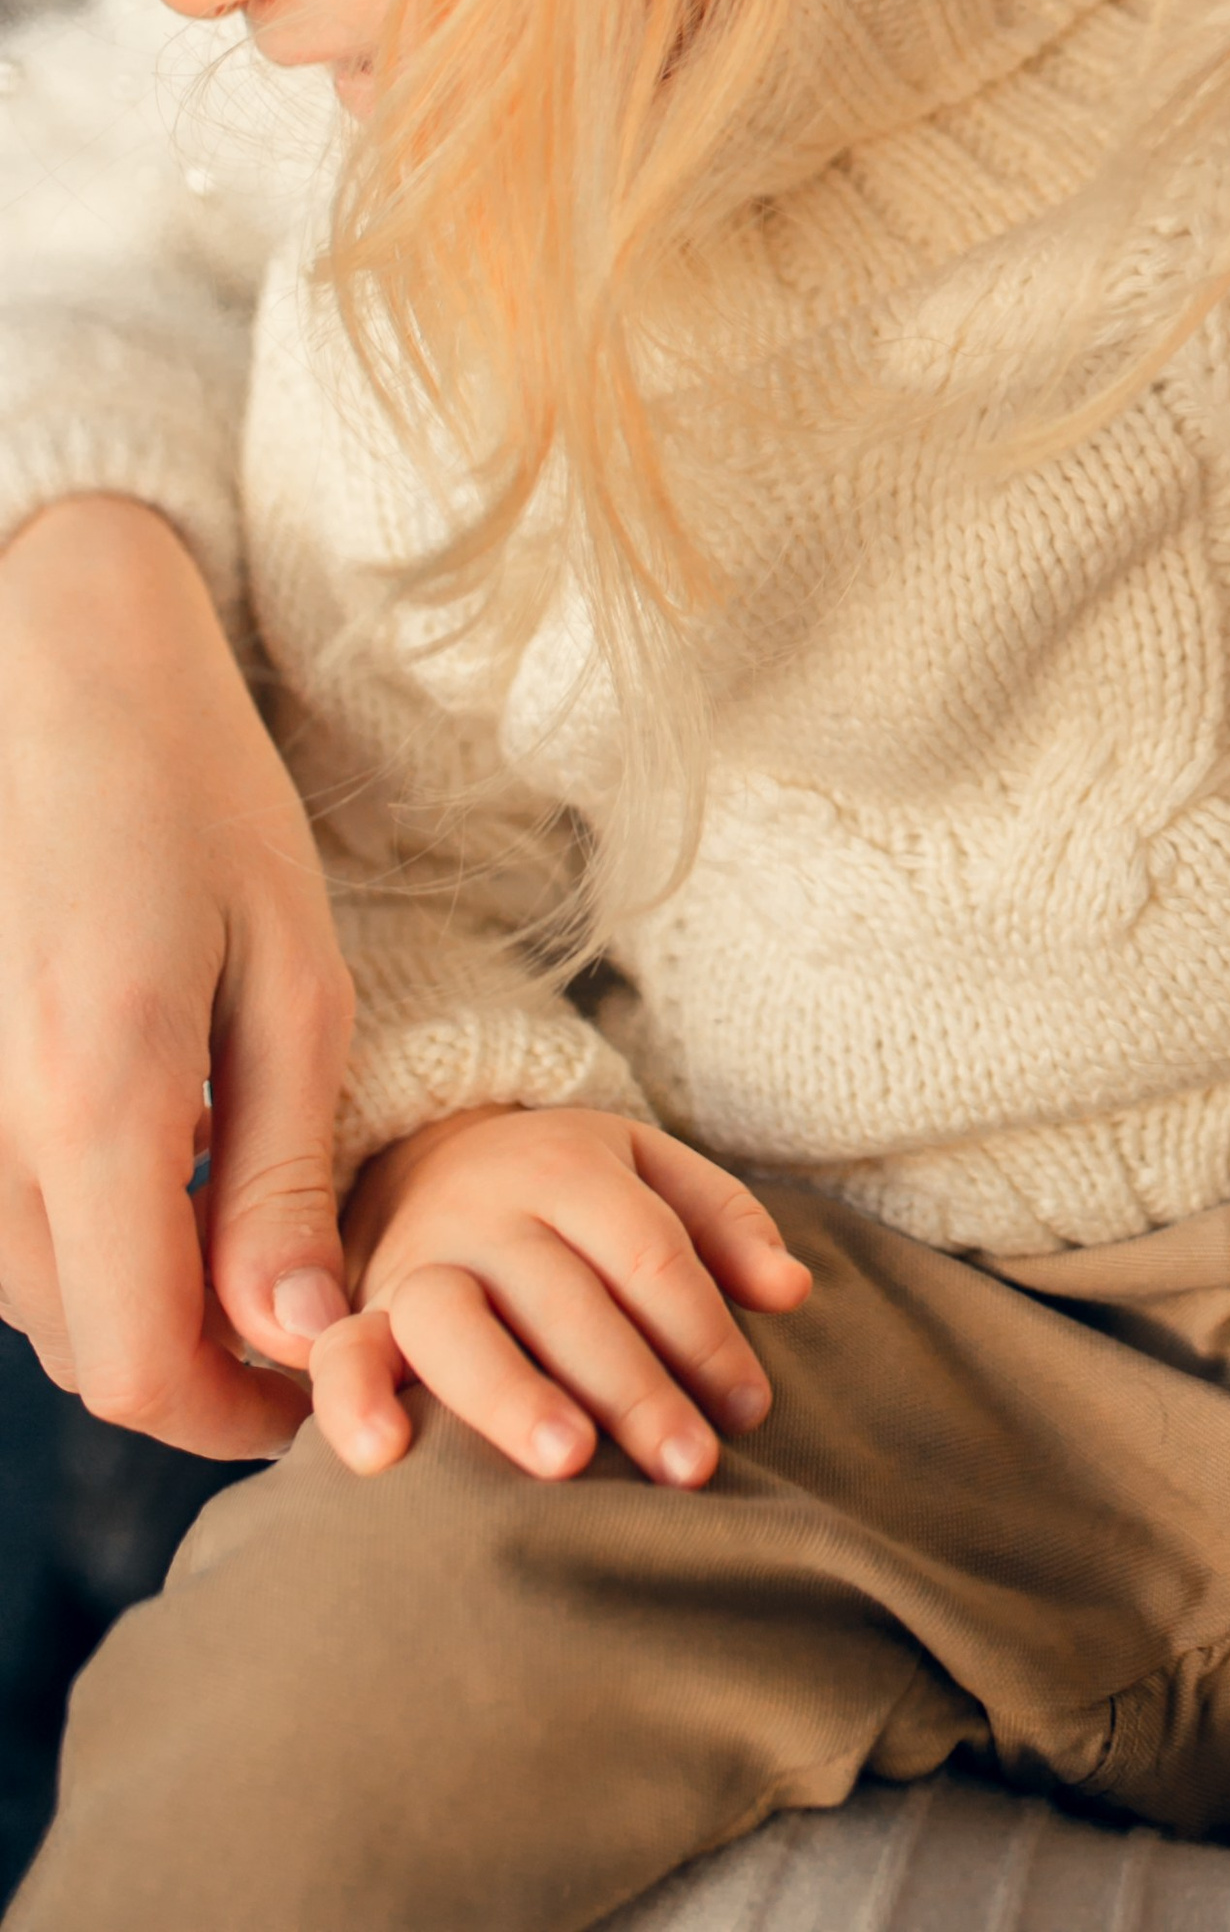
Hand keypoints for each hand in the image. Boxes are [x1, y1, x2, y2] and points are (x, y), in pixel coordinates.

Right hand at [0, 496, 353, 1451]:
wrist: (65, 686)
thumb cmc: (202, 808)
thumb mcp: (292, 980)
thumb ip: (283, 1170)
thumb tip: (296, 1336)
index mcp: (92, 1103)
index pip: (135, 1366)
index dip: (237, 1414)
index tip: (328, 1386)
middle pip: (86, 1350)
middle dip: (204, 1366)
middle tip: (319, 1308)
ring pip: (43, 1302)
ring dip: (149, 1305)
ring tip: (261, 1224)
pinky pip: (13, 1232)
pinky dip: (97, 1240)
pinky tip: (179, 1162)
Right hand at [316, 1106, 811, 1484]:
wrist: (430, 1159)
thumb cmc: (571, 1192)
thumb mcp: (651, 1173)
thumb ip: (726, 1224)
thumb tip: (793, 1290)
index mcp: (572, 1168)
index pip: (650, 1254)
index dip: (704, 1334)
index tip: (749, 1410)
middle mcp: (490, 1211)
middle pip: (569, 1297)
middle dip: (636, 1387)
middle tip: (692, 1467)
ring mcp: (419, 1262)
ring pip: (456, 1321)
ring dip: (512, 1392)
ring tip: (569, 1461)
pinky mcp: (361, 1314)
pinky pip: (340, 1354)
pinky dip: (351, 1401)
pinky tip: (384, 1457)